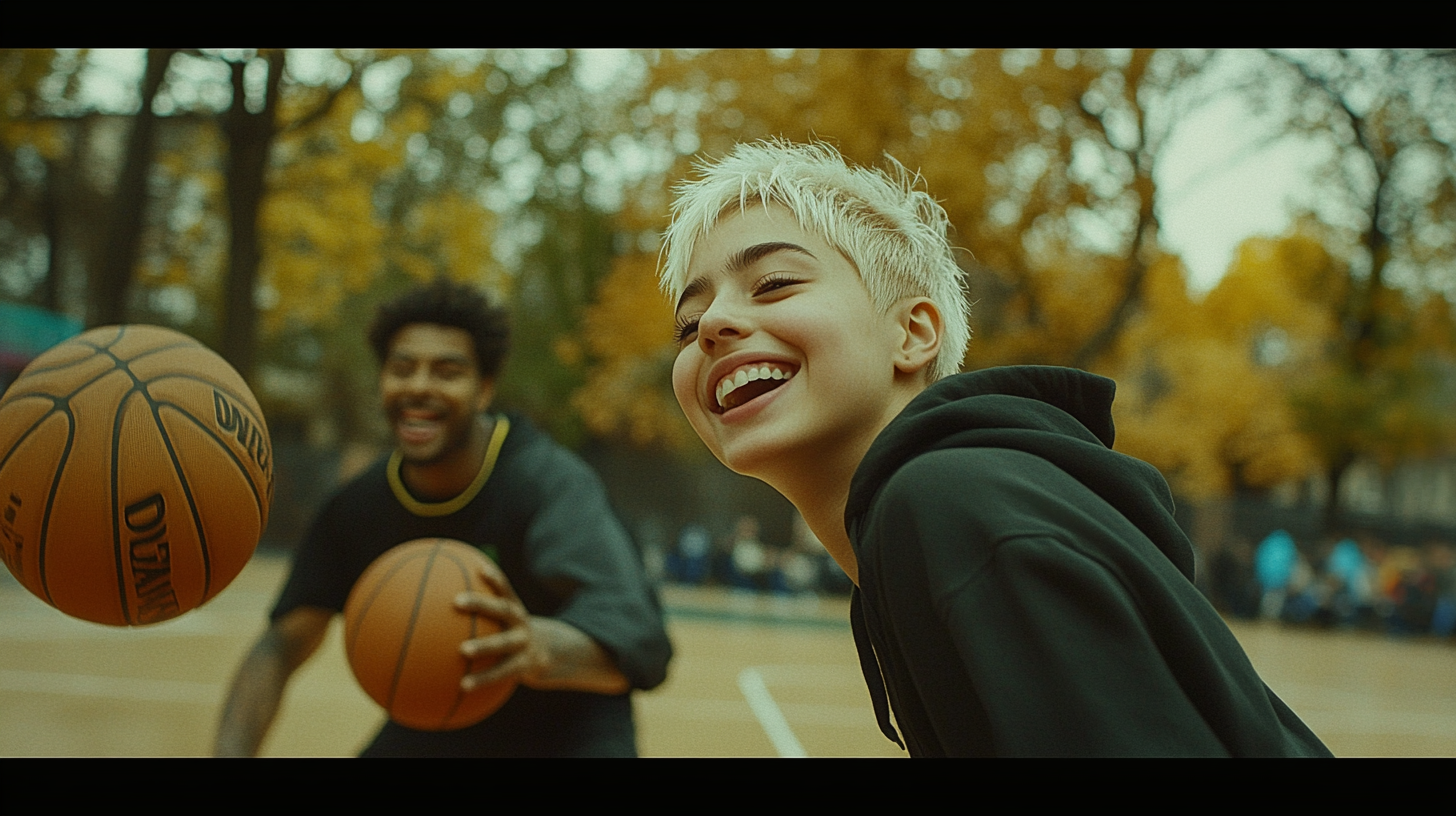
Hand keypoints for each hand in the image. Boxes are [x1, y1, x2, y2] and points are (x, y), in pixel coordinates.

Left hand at [453, 557, 547, 691]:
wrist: (545, 654)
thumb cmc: (509, 633)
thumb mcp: (503, 620)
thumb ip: (480, 612)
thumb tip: (438, 601)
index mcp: (515, 609)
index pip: (505, 589)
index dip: (494, 578)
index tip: (478, 568)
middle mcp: (521, 623)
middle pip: (503, 610)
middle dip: (481, 604)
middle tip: (456, 602)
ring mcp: (524, 645)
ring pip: (504, 644)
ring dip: (484, 646)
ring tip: (462, 651)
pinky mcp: (523, 667)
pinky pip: (501, 673)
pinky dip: (482, 680)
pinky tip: (462, 686)